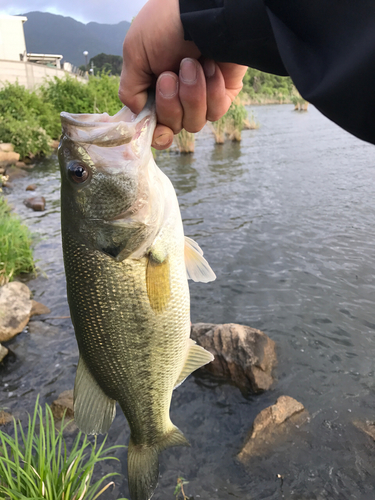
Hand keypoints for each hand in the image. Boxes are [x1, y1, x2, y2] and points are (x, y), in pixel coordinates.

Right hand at [119, 0, 246, 149]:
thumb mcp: (134, 52)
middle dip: (170, 103)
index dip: (156, 134)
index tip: (158, 129)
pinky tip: (209, 66)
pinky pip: (215, 111)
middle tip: (170, 75)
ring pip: (194, 122)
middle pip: (172, 127)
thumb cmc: (166, 25)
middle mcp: (178, 97)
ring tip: (191, 63)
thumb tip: (137, 112)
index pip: (155, 126)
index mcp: (154, 89)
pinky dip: (211, 90)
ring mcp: (201, 97)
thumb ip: (130, 88)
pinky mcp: (223, 94)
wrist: (204, 10)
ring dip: (190, 93)